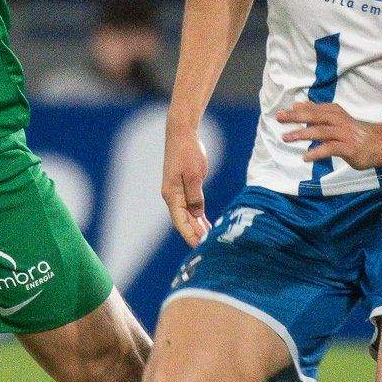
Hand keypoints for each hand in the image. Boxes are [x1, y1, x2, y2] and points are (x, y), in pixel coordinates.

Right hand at [161, 127, 210, 246]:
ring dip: (197, 227)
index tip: (200, 247)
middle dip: (195, 235)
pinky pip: (190, 206)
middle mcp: (172, 196)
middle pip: (183, 221)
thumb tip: (197, 214)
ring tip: (210, 239)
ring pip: (187, 215)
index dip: (190, 235)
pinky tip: (206, 224)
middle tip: (209, 248)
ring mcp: (176, 192)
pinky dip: (198, 216)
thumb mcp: (195, 174)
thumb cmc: (188, 152)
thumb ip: (196, 196)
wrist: (181, 134)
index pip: (181, 221)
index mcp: (172, 195)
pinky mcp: (183, 187)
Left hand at [276, 100, 381, 168]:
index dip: (298, 110)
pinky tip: (305, 157)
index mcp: (336, 113)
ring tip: (286, 138)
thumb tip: (299, 105)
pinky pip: (331, 149)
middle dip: (296, 117)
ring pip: (321, 131)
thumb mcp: (337, 120)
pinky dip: (317, 152)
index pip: (314, 109)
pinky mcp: (349, 148)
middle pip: (315, 116)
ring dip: (302, 134)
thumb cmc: (355, 133)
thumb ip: (319, 114)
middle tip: (279, 118)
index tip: (281, 112)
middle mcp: (340, 121)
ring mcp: (345, 134)